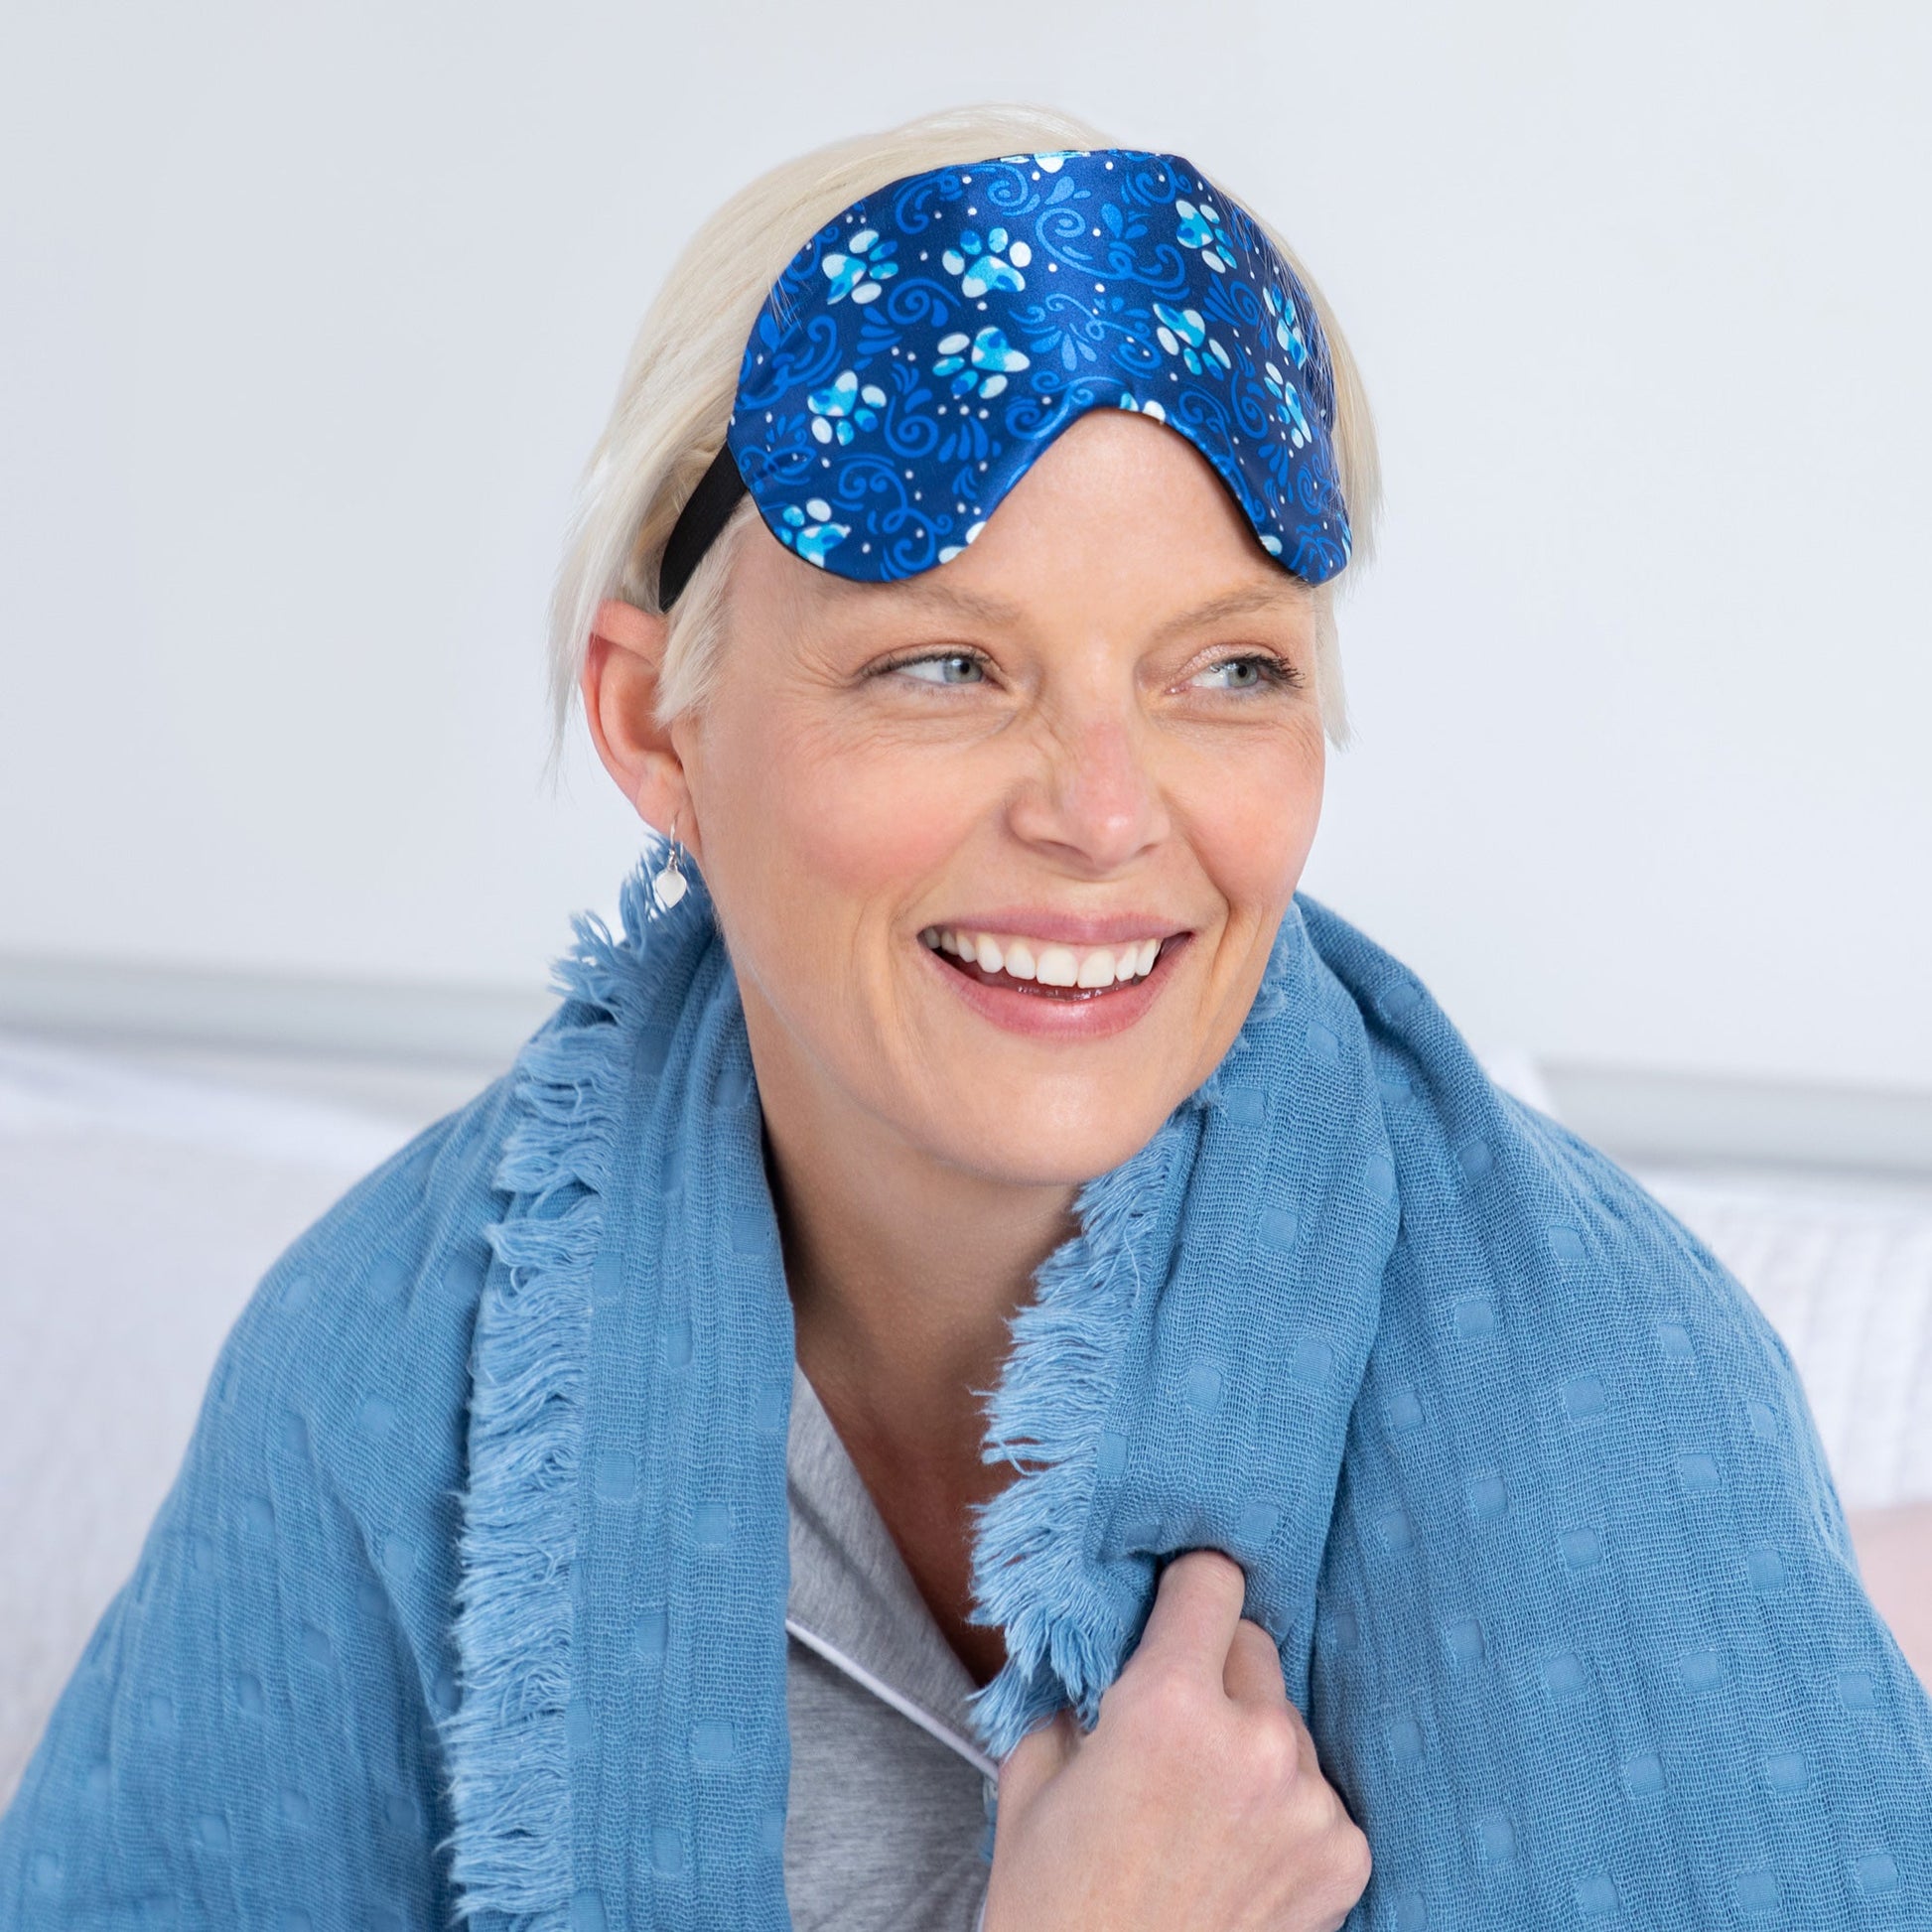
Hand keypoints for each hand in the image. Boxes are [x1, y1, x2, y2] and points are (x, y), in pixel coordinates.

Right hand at [982, 1549, 1370, 1931]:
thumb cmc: (1054, 1905)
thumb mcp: (1033, 1777)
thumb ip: (1074, 1691)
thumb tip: (1099, 1643)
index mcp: (1166, 1702)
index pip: (1213, 1579)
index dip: (1186, 1591)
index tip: (1174, 1613)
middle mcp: (1253, 1740)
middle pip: (1255, 1646)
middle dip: (1215, 1671)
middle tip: (1175, 1727)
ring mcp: (1310, 1802)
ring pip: (1287, 1722)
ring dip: (1253, 1743)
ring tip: (1203, 1810)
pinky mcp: (1346, 1858)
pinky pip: (1319, 1793)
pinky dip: (1286, 1810)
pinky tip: (1239, 1855)